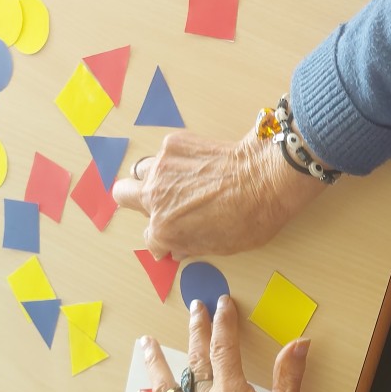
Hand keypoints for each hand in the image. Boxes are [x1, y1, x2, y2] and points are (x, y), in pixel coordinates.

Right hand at [113, 131, 322, 259]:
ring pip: (141, 171)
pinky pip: (165, 154)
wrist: (267, 178)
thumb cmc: (251, 218)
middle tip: (159, 202)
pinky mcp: (174, 144)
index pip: (150, 238)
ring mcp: (161, 167)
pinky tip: (198, 165)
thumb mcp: (221, 246)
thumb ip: (191, 245)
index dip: (163, 239)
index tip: (173, 235)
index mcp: (164, 230)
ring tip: (179, 181)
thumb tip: (177, 247)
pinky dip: (175, 160)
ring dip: (153, 178)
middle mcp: (155, 197)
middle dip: (136, 200)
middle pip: (123, 194)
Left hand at [137, 296, 311, 391]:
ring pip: (166, 389)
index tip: (223, 303)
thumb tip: (299, 344)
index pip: (224, 349)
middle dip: (195, 331)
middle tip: (194, 309)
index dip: (224, 322)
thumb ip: (290, 377)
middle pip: (195, 361)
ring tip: (146, 344)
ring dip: (156, 364)